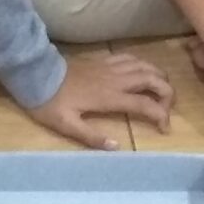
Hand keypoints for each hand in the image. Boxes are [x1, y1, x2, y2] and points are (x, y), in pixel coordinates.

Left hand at [24, 50, 175, 148]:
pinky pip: (131, 58)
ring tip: (161, 92)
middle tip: (167, 109)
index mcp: (109, 97)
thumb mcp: (66, 125)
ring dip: (159, 78)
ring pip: (145, 66)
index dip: (161, 115)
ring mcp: (110, 67)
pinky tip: (143, 72)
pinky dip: (143, 64)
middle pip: (153, 80)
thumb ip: (92, 137)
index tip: (164, 128)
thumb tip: (116, 146)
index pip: (145, 104)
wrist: (37, 74)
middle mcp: (116, 79)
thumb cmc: (50, 102)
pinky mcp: (103, 60)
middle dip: (167, 93)